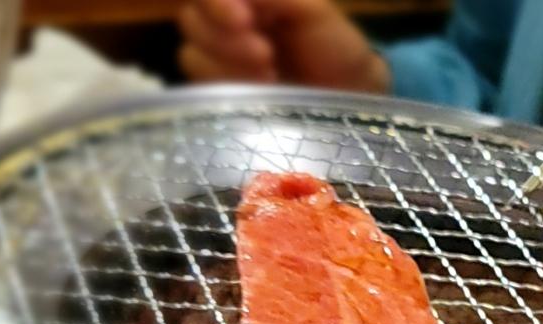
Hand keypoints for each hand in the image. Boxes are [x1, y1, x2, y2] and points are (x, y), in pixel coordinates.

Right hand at [178, 0, 389, 91]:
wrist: (350, 95)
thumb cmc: (335, 47)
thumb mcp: (314, 11)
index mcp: (246, 0)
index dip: (216, 4)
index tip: (243, 20)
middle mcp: (225, 23)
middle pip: (192, 21)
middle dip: (225, 40)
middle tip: (266, 56)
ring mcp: (221, 59)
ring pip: (192, 54)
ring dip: (228, 66)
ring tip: (269, 76)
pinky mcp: (223, 92)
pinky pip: (203, 87)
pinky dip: (228, 87)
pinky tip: (260, 91)